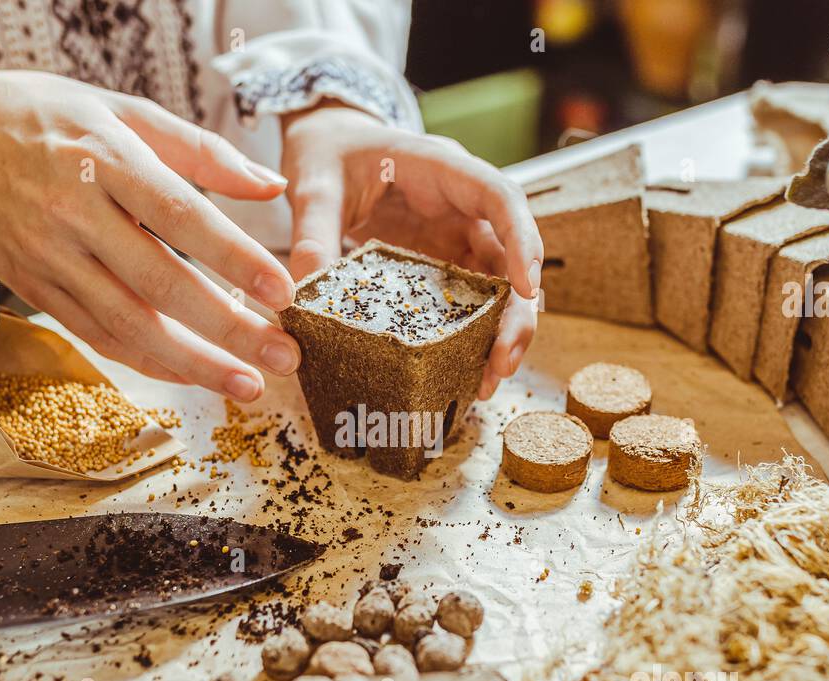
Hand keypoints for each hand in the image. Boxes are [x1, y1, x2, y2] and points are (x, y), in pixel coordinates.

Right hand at [0, 58, 300, 400]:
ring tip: (247, 385)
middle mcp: (72, 212)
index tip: (284, 292)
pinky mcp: (32, 288)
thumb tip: (272, 187)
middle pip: (160, 284)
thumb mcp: (122, 109)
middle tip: (285, 358)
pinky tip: (192, 375)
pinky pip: (97, 335)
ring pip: (128, 324)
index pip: (180, 214)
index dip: (234, 257)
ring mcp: (48, 257)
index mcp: (102, 156)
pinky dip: (148, 361)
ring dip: (193, 364)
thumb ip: (202, 150)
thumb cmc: (43, 116)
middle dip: (229, 330)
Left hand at [280, 105, 541, 399]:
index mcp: (444, 169)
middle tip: (502, 362)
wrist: (325, 147)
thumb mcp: (314, 184)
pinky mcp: (444, 266)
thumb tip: (303, 291)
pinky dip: (471, 339)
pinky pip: (469, 303)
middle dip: (516, 312)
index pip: (500, 196)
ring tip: (486, 384)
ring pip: (499, 287)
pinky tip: (462, 376)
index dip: (521, 240)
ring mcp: (458, 238)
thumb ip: (312, 229)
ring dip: (499, 335)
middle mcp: (464, 206)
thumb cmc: (329, 152)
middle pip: (511, 256)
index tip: (526, 287)